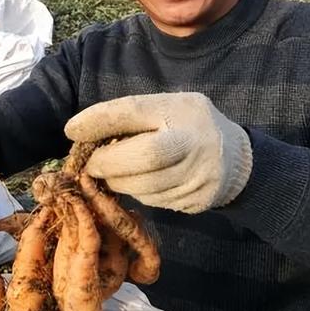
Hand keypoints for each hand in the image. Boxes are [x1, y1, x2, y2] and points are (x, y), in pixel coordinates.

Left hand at [65, 93, 252, 213]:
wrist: (239, 161)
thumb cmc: (188, 128)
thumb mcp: (167, 108)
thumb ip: (133, 117)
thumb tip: (81, 132)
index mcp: (182, 109)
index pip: (135, 110)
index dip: (98, 121)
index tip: (71, 130)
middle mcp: (195, 141)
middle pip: (144, 157)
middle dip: (109, 163)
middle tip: (92, 165)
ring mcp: (199, 174)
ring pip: (146, 186)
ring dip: (120, 182)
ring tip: (115, 173)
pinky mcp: (197, 200)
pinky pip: (157, 202)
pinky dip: (140, 194)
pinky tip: (141, 183)